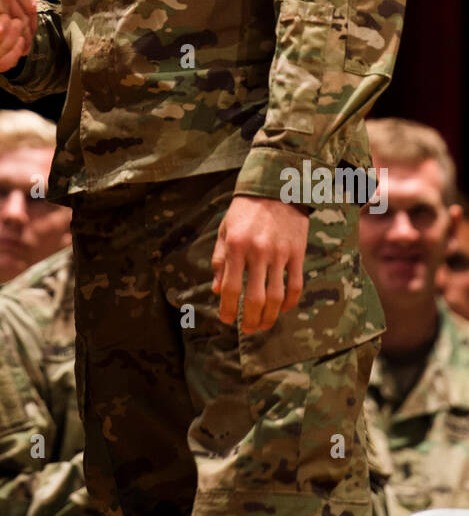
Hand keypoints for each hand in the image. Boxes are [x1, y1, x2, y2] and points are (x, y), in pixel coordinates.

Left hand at [211, 194, 307, 333]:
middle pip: (256, 298)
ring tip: (264, 325)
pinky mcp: (297, 252)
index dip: (228, 309)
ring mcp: (280, 253)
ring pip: (277, 296)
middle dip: (250, 319)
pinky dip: (290, 302)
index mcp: (236, 246)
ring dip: (270, 316)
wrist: (276, 185)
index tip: (227, 320)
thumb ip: (220, 261)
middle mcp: (258, 252)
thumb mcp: (225, 230)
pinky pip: (296, 285)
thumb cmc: (245, 210)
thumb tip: (218, 291)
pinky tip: (284, 308)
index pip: (231, 288)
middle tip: (248, 329)